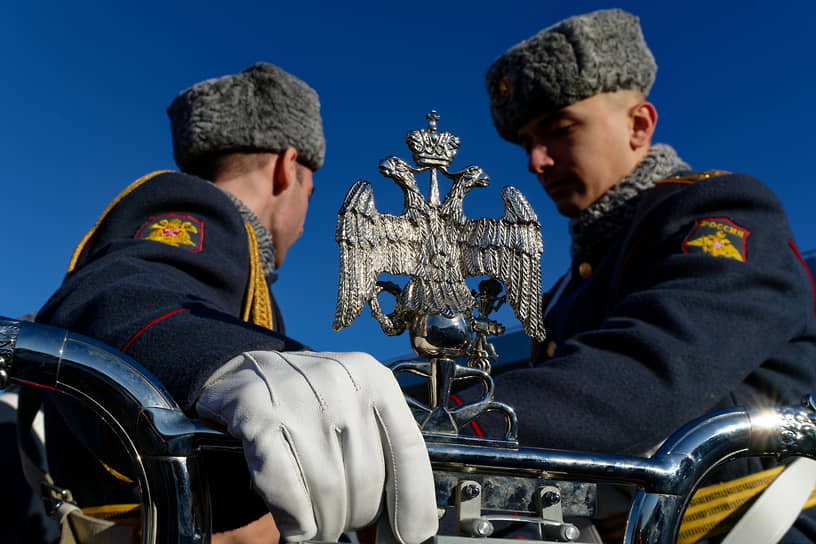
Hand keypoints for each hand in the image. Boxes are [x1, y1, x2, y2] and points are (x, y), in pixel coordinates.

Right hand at [197, 351, 437, 543]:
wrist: (246, 371)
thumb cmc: (309, 400)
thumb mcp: (355, 410)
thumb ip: (382, 455)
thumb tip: (407, 526)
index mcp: (374, 378)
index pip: (408, 448)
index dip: (412, 501)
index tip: (408, 536)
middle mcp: (340, 381)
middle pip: (366, 475)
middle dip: (358, 514)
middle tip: (343, 521)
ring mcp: (296, 395)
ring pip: (328, 487)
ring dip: (325, 522)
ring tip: (318, 523)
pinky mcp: (255, 411)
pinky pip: (286, 489)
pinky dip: (294, 519)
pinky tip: (295, 524)